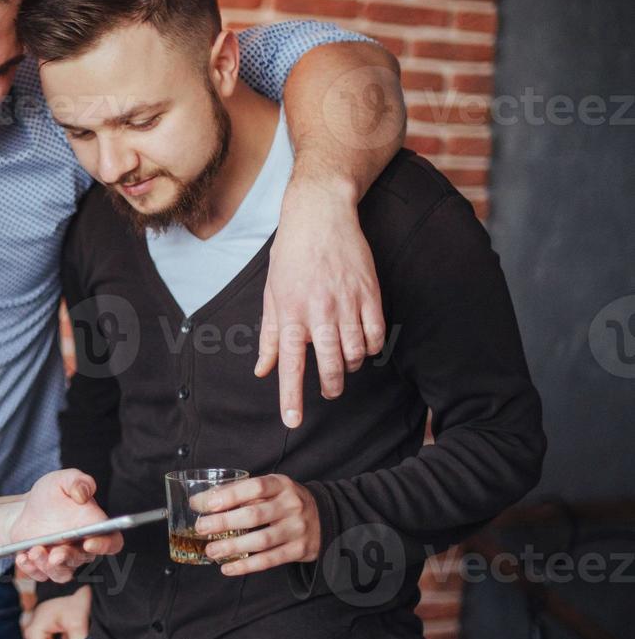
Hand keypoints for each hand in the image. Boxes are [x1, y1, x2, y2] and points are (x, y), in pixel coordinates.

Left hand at [10, 469, 115, 583]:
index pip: (111, 542)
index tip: (90, 542)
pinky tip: (22, 557)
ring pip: (62, 573)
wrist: (25, 510)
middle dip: (68, 558)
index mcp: (94, 527)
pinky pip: (40, 575)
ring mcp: (63, 560)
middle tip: (55, 554)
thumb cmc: (50, 495)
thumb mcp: (62, 480)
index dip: (105, 545)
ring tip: (33, 551)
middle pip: (82, 559)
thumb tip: (83, 494)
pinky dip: (31, 569)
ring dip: (48, 566)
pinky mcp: (45, 568)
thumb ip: (78, 482)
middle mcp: (81, 548)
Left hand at [190, 474, 320, 575]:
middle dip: (224, 523)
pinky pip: (270, 560)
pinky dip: (246, 566)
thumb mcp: (270, 489)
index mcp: (282, 485)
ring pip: (261, 540)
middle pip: (254, 515)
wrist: (325, 517)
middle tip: (201, 528)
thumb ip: (239, 492)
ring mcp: (298, 529)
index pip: (254, 487)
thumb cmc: (285, 502)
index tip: (206, 504)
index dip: (230, 496)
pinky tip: (228, 568)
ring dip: (232, 547)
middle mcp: (292, 505)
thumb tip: (199, 501)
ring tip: (211, 551)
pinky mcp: (300, 550)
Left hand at [257, 173, 384, 427]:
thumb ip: (269, 338)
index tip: (294, 421)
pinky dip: (371, 347)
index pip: (290, 365)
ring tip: (343, 361)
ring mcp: (347, 304)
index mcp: (290, 314)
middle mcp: (319, 312)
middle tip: (329, 391)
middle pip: (330, 365)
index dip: (292, 396)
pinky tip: (362, 344)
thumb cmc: (290, 257)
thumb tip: (262, 371)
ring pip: (355, 353)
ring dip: (350, 365)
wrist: (320, 217)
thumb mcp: (271, 296)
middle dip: (330, 386)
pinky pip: (376, 335)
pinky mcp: (370, 294)